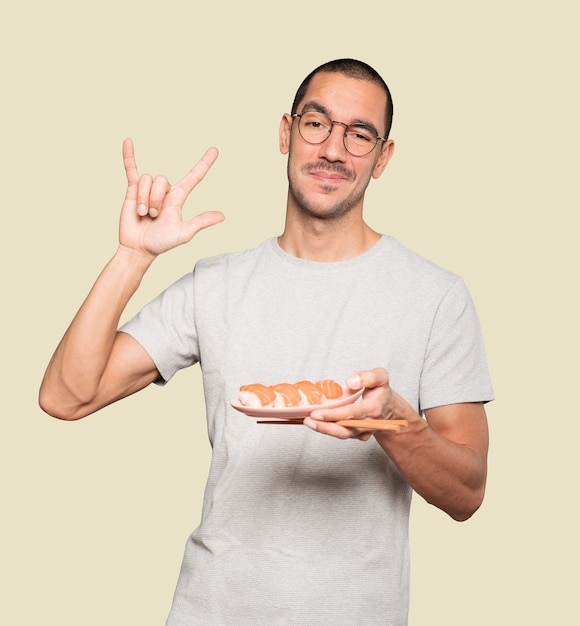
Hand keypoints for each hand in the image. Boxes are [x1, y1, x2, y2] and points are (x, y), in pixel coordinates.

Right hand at [119, 138, 223, 256]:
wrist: (138, 247)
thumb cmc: (161, 243)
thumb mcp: (183, 233)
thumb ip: (200, 222)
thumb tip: (222, 216)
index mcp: (178, 198)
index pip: (194, 177)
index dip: (204, 164)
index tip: (215, 150)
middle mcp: (164, 191)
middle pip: (162, 180)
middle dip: (155, 199)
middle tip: (153, 216)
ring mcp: (148, 189)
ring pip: (147, 180)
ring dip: (144, 199)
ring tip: (143, 214)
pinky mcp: (133, 190)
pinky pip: (131, 169)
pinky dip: (129, 156)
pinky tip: (128, 141)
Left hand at [304, 367, 406, 440]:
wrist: (390, 410)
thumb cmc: (381, 391)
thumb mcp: (381, 377)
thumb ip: (368, 377)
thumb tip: (350, 382)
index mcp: (374, 408)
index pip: (352, 413)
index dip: (334, 414)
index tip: (317, 412)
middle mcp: (368, 424)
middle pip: (345, 429)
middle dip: (325, 426)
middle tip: (308, 419)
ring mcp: (362, 432)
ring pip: (341, 434)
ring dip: (323, 429)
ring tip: (307, 421)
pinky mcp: (356, 435)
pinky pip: (341, 433)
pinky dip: (327, 428)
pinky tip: (315, 421)